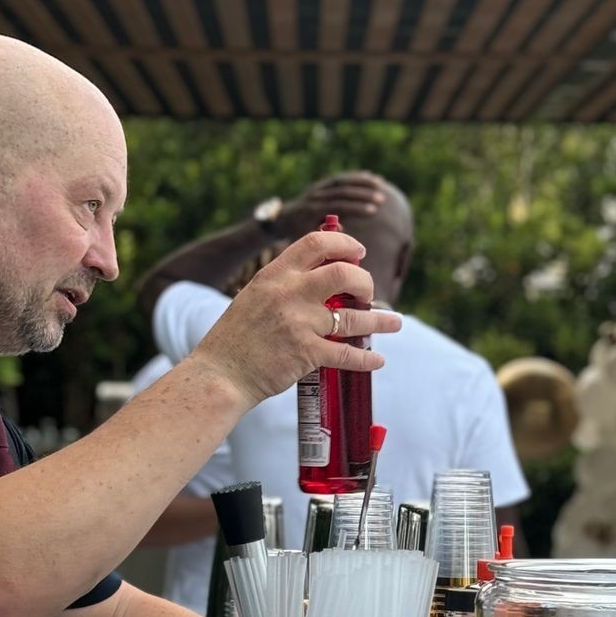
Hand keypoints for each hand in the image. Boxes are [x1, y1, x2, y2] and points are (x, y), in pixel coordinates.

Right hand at [190, 228, 401, 409]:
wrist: (221, 374)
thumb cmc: (235, 338)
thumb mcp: (254, 296)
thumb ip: (284, 285)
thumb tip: (318, 279)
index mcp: (275, 274)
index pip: (317, 243)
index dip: (345, 244)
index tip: (358, 252)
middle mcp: (289, 293)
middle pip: (344, 274)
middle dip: (365, 282)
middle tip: (369, 293)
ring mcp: (299, 323)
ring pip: (354, 317)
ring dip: (380, 320)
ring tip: (395, 323)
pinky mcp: (306, 353)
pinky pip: (347, 354)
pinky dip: (366, 359)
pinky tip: (377, 360)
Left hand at [275, 173, 387, 241]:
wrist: (284, 219)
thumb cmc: (298, 235)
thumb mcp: (308, 238)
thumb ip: (324, 234)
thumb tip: (342, 226)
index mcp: (312, 211)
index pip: (338, 206)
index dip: (356, 208)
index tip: (373, 212)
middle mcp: (314, 196)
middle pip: (341, 191)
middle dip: (363, 194)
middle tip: (381, 199)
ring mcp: (317, 188)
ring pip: (341, 181)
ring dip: (362, 182)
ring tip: (381, 185)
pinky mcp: (320, 185)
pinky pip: (340, 178)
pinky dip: (356, 178)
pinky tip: (372, 178)